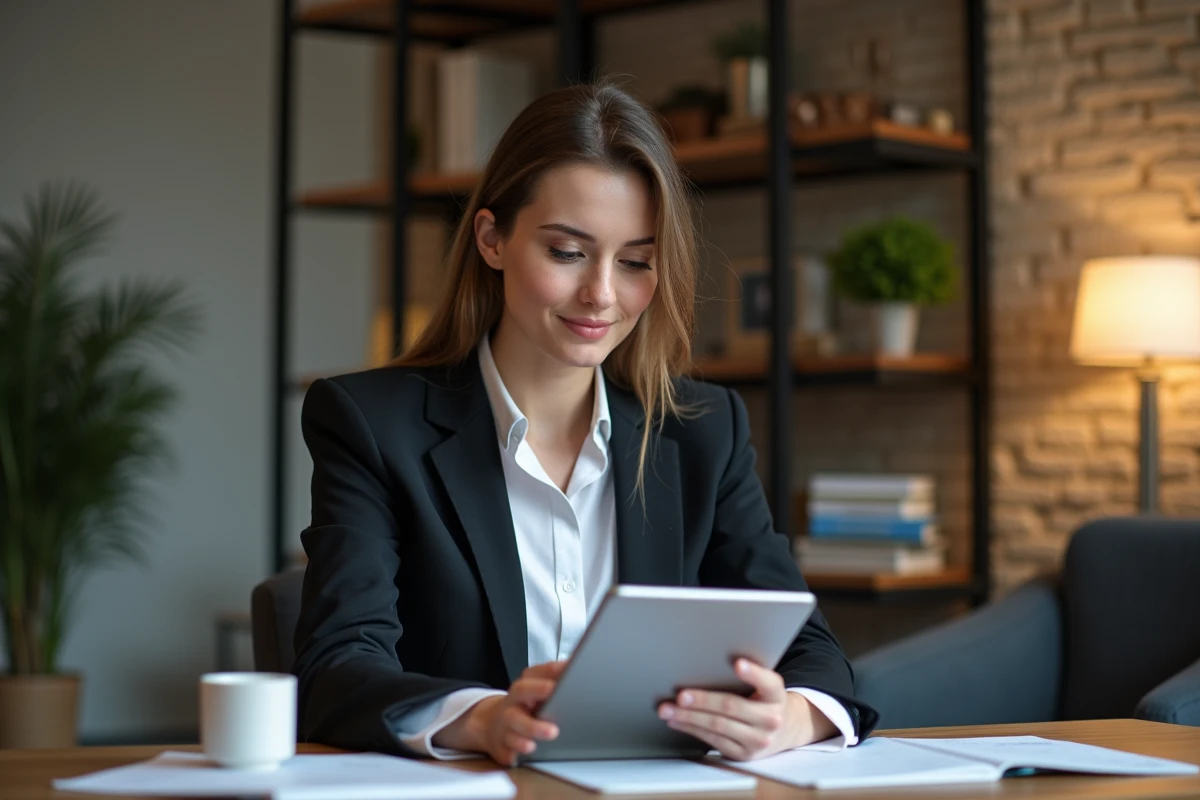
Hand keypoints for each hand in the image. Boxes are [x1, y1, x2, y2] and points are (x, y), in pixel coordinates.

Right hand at [433, 661, 566, 765]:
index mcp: (524, 687)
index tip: (567, 668)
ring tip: (550, 732)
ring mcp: (504, 724)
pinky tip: (528, 753)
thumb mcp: (534, 692)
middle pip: (521, 691)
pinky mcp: (501, 746)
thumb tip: (577, 670)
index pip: (535, 673)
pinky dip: (516, 753)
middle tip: (554, 690)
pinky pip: (506, 750)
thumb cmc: (523, 708)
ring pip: (514, 724)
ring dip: (532, 728)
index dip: (550, 670)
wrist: (492, 726)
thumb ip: (554, 681)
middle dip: (538, 689)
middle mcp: (513, 702)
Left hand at [657, 658, 835, 760]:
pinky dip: (692, 729)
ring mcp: (758, 740)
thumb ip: (749, 674)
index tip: (738, 663)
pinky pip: (713, 740)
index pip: (769, 682)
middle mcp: (771, 719)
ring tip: (669, 709)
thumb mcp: (766, 685)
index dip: (753, 673)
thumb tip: (709, 658)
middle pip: (732, 707)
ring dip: (689, 717)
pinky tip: (678, 721)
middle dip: (702, 701)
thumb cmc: (765, 699)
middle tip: (681, 695)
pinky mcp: (743, 754)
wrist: (784, 729)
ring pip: (718, 726)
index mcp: (776, 695)